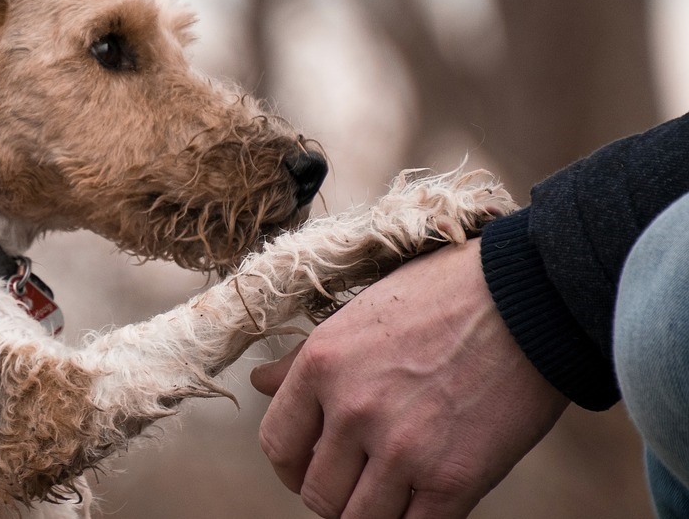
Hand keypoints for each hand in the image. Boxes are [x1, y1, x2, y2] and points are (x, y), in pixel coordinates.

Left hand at [251, 238, 568, 517]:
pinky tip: (427, 501)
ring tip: (396, 490)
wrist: (532, 297)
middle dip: (335, 493)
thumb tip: (260, 385)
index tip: (312, 465)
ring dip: (373, 512)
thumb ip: (304, 360)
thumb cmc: (445, 295)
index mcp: (322, 365)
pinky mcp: (453, 480)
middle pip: (317, 494)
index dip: (292, 465)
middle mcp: (352, 409)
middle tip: (361, 480)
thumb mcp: (360, 313)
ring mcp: (401, 449)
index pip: (277, 445)